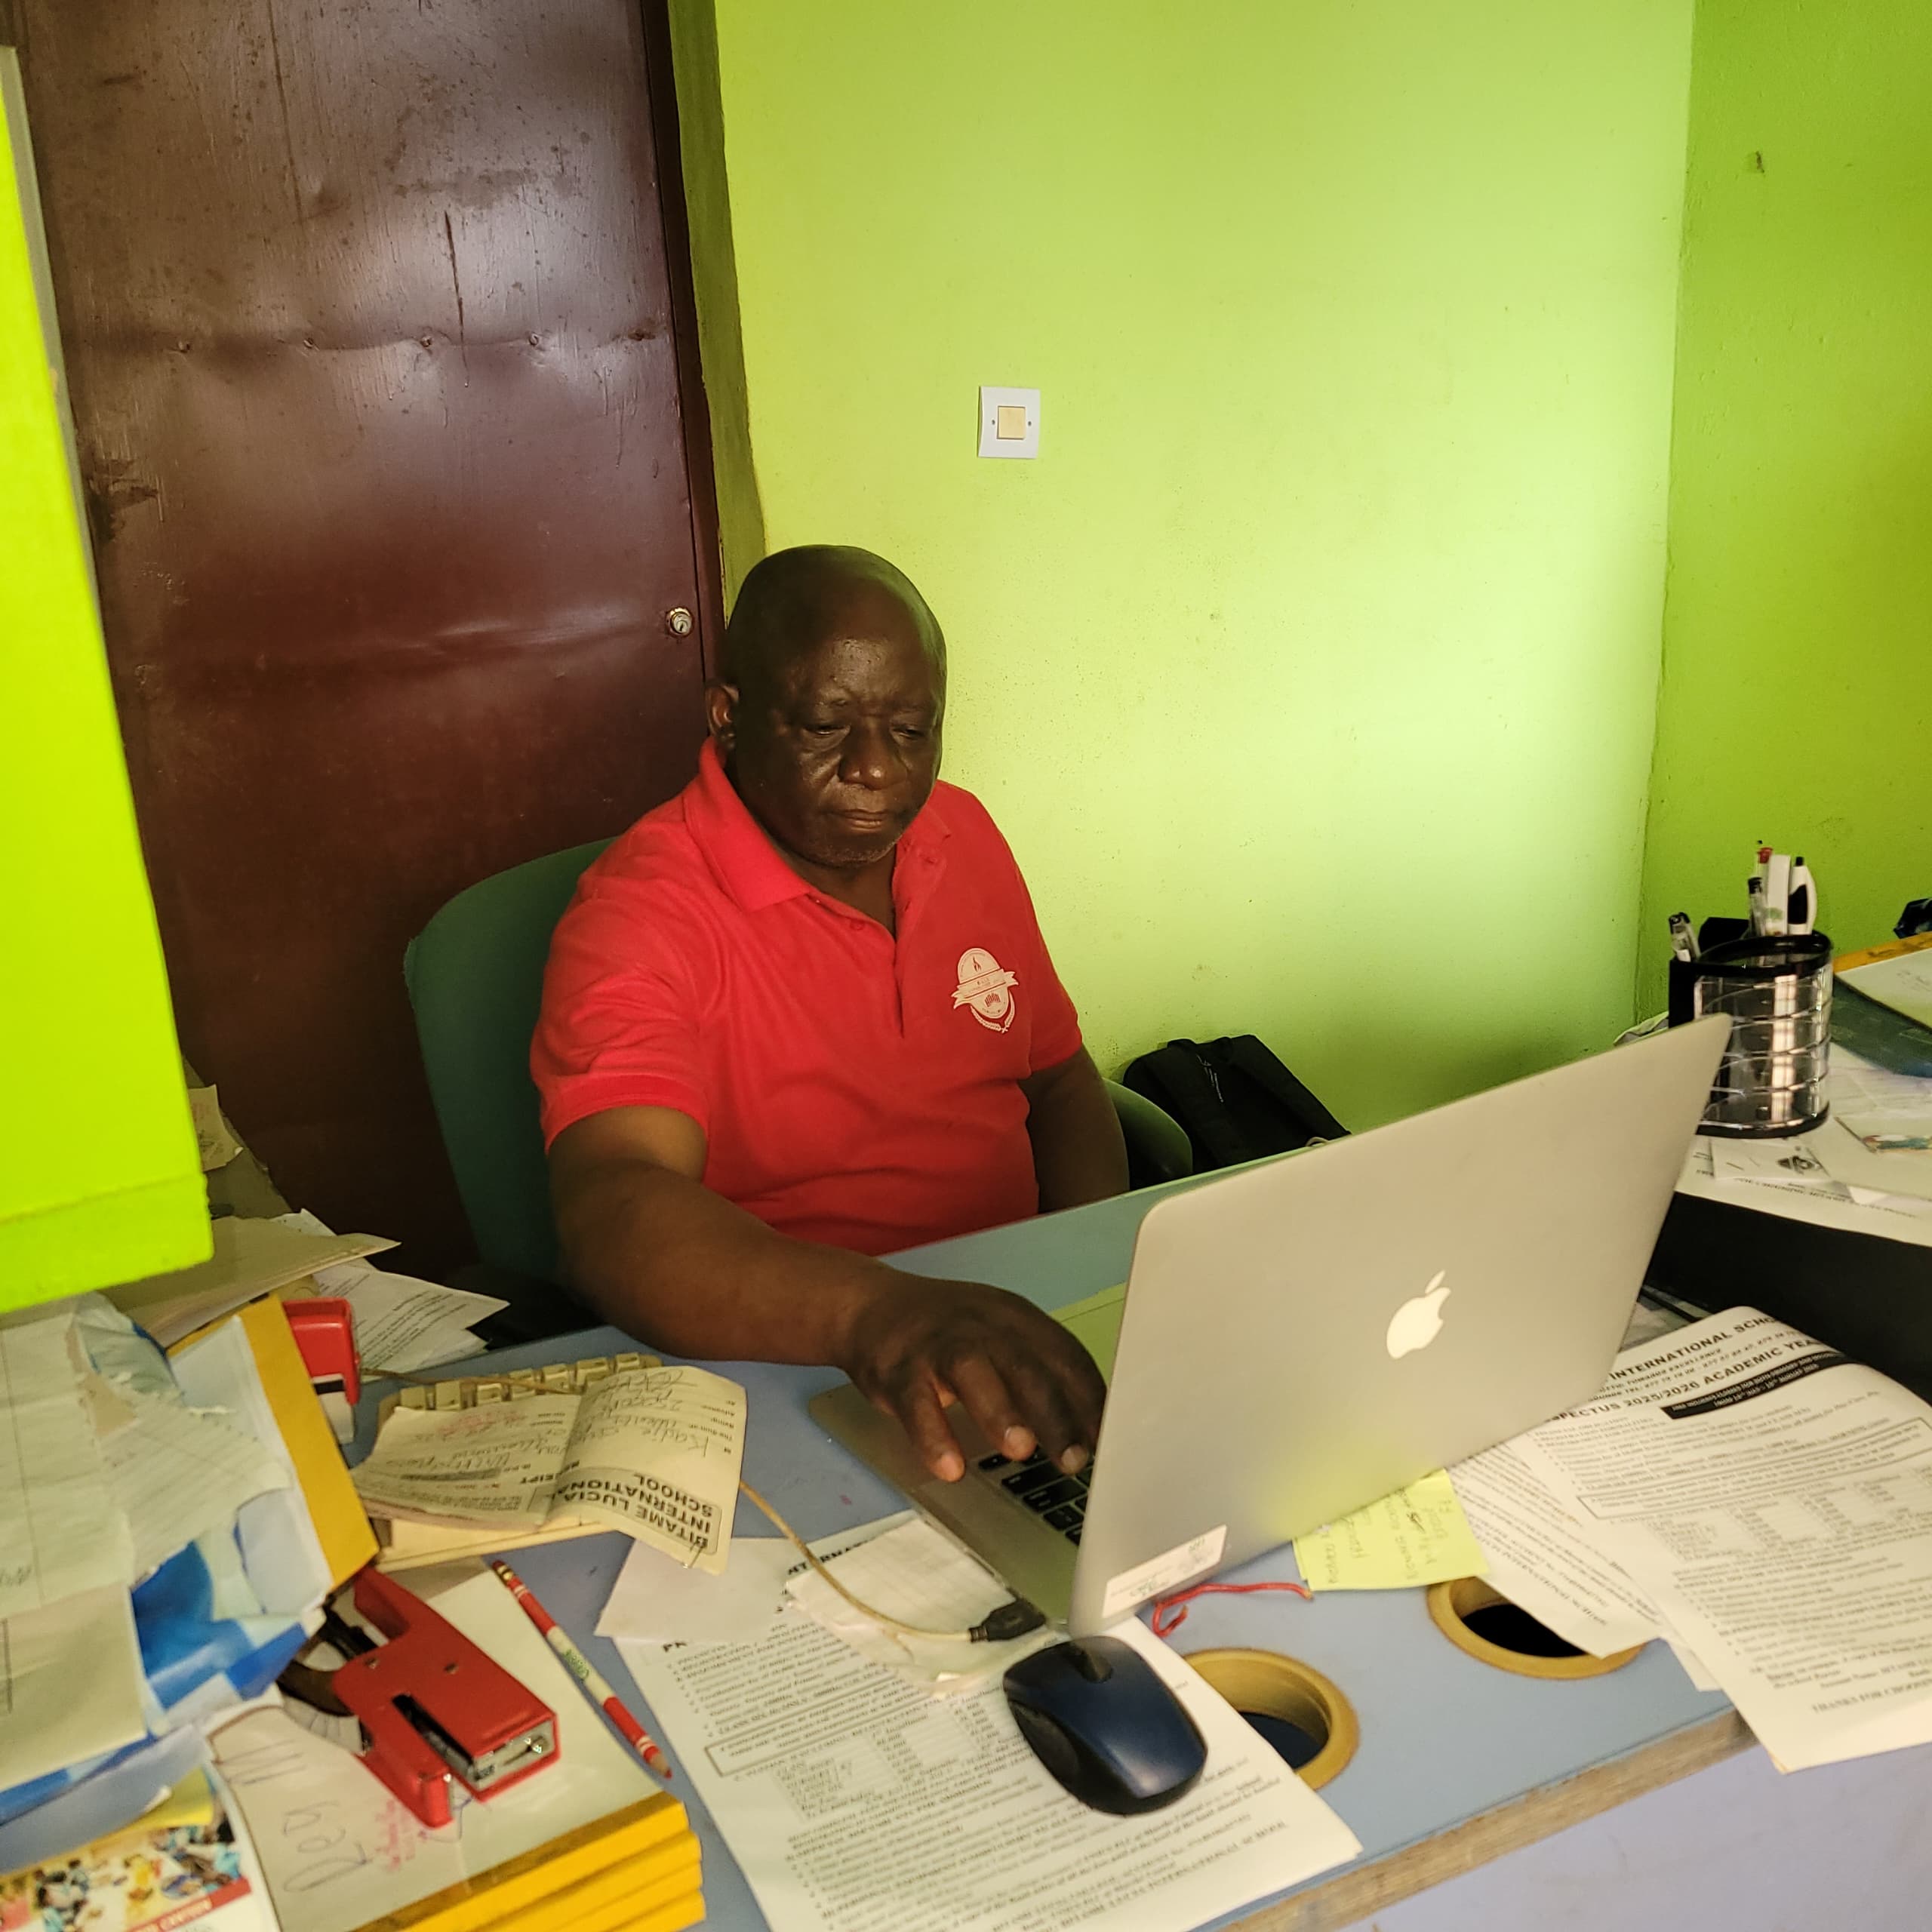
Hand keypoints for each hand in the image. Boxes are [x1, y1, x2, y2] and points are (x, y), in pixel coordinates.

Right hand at [838, 1276, 1106, 1483]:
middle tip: (1073, 1459)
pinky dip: (933, 1434)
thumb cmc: (947, 1333)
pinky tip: (949, 1466)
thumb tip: (1086, 1431)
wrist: (869, 1306)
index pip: (1063, 1355)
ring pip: (973, 1371)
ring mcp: (938, 1344)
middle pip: (1024, 1365)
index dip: (1088, 1398)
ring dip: (999, 1410)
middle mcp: (981, 1324)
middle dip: (1053, 1413)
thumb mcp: (998, 1337)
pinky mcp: (899, 1368)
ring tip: (1019, 1451)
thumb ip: (1037, 1375)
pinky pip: (916, 1402)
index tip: (1106, 1441)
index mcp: (1015, 1318)